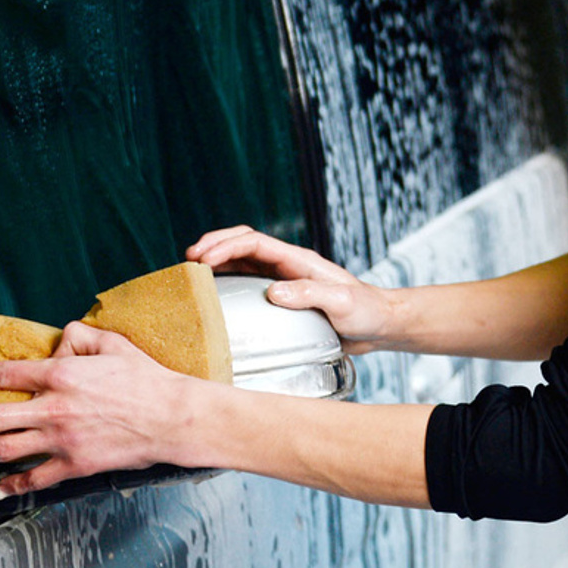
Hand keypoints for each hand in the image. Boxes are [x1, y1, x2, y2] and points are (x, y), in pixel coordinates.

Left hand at [0, 323, 196, 495]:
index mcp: (62, 375)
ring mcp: (60, 440)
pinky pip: (34, 478)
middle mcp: (53, 408)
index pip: (5, 375)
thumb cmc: (148, 379)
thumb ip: (82, 337)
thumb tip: (60, 339)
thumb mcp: (115, 344)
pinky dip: (13, 484)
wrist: (172, 416)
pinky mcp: (74, 464)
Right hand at [189, 226, 393, 352]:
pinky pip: (249, 283)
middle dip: (215, 245)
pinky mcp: (283, 297)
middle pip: (244, 243)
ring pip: (242, 262)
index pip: (255, 243)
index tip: (201, 258)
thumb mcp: (342, 302)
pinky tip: (213, 296)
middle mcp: (288, 265)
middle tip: (188, 259)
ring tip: (191, 274)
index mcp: (299, 260)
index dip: (226, 246)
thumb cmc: (366, 310)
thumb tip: (272, 292)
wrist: (380, 323)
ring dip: (217, 261)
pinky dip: (227, 282)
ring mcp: (284, 279)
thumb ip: (310, 294)